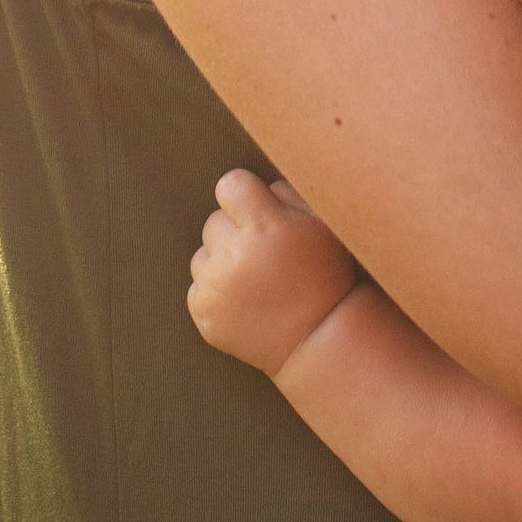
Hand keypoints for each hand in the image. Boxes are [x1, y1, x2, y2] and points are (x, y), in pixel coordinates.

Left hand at [188, 168, 360, 376]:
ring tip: (255, 281)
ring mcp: (215, 287)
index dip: (244, 197)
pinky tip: (245, 302)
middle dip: (235, 233)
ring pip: (203, 254)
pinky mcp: (203, 314)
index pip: (230, 185)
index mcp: (264, 226)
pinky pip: (197, 286)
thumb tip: (255, 182)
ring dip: (223, 262)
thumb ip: (286, 192)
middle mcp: (234, 255)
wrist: (318, 339)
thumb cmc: (323, 274)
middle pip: (214, 221)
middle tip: (263, 256)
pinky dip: (216, 292)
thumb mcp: (321, 224)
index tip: (260, 214)